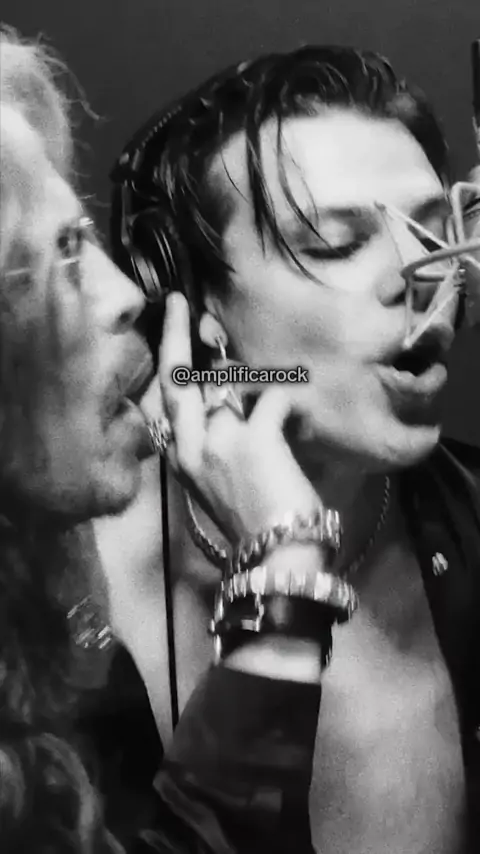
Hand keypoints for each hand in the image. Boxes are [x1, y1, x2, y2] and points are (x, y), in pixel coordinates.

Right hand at [154, 293, 320, 543]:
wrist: (276, 559)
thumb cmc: (253, 525)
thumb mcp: (216, 486)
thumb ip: (214, 447)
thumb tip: (230, 407)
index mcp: (181, 459)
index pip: (164, 402)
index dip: (168, 363)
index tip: (172, 330)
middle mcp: (191, 446)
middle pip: (176, 379)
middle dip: (175, 334)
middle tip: (182, 304)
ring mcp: (220, 440)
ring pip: (229, 386)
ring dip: (254, 381)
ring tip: (277, 389)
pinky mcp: (256, 438)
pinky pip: (274, 398)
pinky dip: (289, 405)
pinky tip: (298, 423)